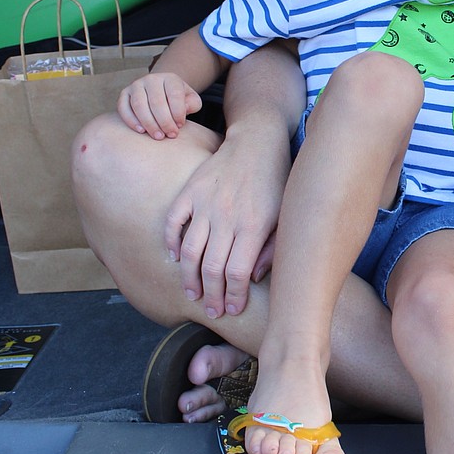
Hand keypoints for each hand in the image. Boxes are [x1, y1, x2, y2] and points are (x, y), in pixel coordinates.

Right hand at [117, 73, 201, 139]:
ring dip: (149, 123)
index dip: (178, 112)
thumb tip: (183, 110)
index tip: (180, 126)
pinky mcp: (124, 94)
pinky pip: (123, 108)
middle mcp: (151, 79)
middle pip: (156, 102)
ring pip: (139, 105)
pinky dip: (131, 120)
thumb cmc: (177, 100)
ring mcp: (136, 85)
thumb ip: (192, 104)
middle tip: (170, 135)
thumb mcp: (191, 100)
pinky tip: (141, 131)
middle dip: (164, 121)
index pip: (174, 95)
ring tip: (158, 136)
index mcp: (170, 78)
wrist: (161, 92)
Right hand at [165, 126, 287, 317]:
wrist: (258, 143)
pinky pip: (173, 222)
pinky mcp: (191, 190)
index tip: (231, 309)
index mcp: (254, 226)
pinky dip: (169, 242)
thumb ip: (272, 250)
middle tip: (210, 310)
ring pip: (189, 251)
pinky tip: (173, 257)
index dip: (232, 296)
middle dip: (211, 296)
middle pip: (212, 268)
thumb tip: (252, 279)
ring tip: (192, 293)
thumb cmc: (276, 184)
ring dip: (188, 277)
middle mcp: (228, 217)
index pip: (237, 273)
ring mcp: (206, 203)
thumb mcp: (284, 217)